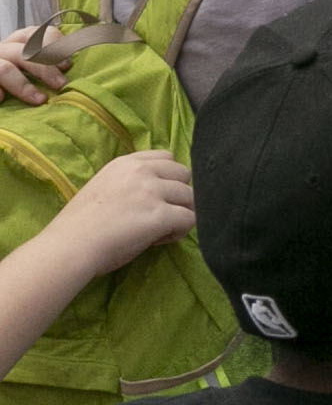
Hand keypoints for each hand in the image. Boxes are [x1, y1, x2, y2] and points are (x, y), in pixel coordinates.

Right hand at [0, 23, 70, 107]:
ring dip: (24, 86)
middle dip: (45, 69)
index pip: (36, 34)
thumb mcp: (31, 65)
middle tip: (60, 85)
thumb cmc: (16, 76)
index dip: (53, 46)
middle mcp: (3, 50)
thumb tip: (70, 68)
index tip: (66, 65)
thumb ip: (47, 63)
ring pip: (5, 70)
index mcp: (17, 42)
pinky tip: (2, 99)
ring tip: (40, 100)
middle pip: (25, 53)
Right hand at [34, 150, 191, 276]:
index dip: (167, 178)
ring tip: (159, 230)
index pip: (166, 158)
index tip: (154, 198)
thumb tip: (157, 191)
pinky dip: (179, 231)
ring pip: (191, 197)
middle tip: (160, 216)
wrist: (67, 247)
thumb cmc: (79, 226)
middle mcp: (142, 171)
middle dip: (178, 195)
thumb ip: (130, 183)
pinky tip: (159, 240)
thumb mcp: (103, 188)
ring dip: (180, 213)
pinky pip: (189, 219)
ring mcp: (152, 191)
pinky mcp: (160, 214)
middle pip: (184, 175)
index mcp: (126, 163)